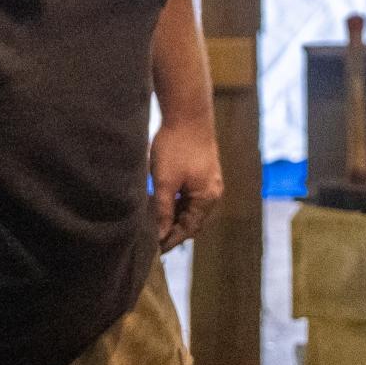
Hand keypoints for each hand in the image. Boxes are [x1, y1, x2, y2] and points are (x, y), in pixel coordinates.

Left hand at [151, 116, 223, 250]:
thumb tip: (160, 234)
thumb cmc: (175, 147)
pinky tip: (162, 204)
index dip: (171, 240)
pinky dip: (177, 203)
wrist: (187, 114)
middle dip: (173, 230)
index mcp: (207, 198)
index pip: (189, 229)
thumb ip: (162, 210)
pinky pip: (191, 196)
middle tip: (152, 240)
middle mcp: (213, 192)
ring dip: (174, 216)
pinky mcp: (203, 172)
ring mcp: (210, 182)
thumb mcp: (164, 182)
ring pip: (191, 208)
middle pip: (192, 221)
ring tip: (154, 224)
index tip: (155, 250)